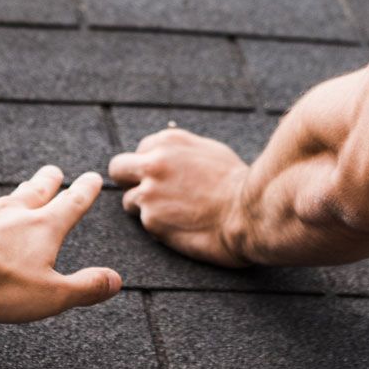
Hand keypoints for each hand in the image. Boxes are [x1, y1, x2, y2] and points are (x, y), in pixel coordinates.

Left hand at [0, 166, 121, 322]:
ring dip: (9, 199)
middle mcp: (11, 211)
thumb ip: (85, 287)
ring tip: (12, 199)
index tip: (93, 178)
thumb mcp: (51, 295)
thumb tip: (116, 281)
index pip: (72, 203)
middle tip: (54, 172)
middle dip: (48, 181)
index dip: (85, 191)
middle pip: (35, 190)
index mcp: (42, 227)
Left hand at [107, 126, 249, 267]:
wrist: (249, 212)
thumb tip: (166, 154)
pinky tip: (181, 226)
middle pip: (118, 169)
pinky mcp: (151, 220)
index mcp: (168, 142)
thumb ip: (180, 151)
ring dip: (145, 208)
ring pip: (129, 200)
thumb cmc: (236, 183)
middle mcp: (153, 162)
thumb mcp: (208, 151)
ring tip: (173, 215)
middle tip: (146, 194)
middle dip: (128, 181)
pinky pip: (145, 223)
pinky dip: (159, 226)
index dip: (149, 166)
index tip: (161, 178)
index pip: (140, 151)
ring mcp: (149, 191)